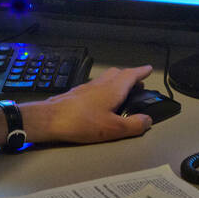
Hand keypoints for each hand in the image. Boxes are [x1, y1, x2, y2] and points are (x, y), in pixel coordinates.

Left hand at [23, 65, 154, 144]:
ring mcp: (87, 87)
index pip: (131, 74)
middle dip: (129, 76)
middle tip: (137, 83)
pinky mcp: (76, 94)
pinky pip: (95, 86)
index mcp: (113, 89)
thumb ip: (133, 125)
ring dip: (116, 81)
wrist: (50, 119)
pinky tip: (100, 100)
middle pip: (118, 73)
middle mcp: (101, 84)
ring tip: (122, 92)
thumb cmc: (81, 122)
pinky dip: (104, 88)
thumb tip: (147, 121)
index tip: (148, 69)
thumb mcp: (113, 128)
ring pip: (106, 78)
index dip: (141, 71)